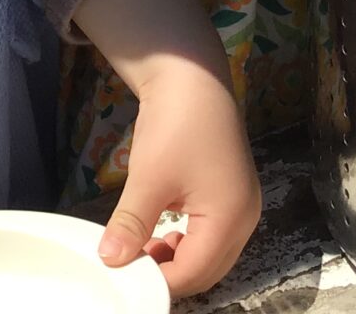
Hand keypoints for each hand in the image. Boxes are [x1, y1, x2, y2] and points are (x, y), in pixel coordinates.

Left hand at [99, 62, 260, 297]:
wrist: (191, 75)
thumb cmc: (175, 123)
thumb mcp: (148, 178)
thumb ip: (131, 225)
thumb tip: (110, 261)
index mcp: (231, 217)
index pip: (194, 272)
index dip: (157, 280)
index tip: (123, 275)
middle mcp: (245, 217)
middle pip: (208, 270)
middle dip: (170, 274)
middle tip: (130, 266)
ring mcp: (242, 205)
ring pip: (211, 254)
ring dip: (177, 260)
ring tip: (140, 249)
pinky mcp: (232, 193)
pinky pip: (212, 234)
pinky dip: (187, 242)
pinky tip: (159, 233)